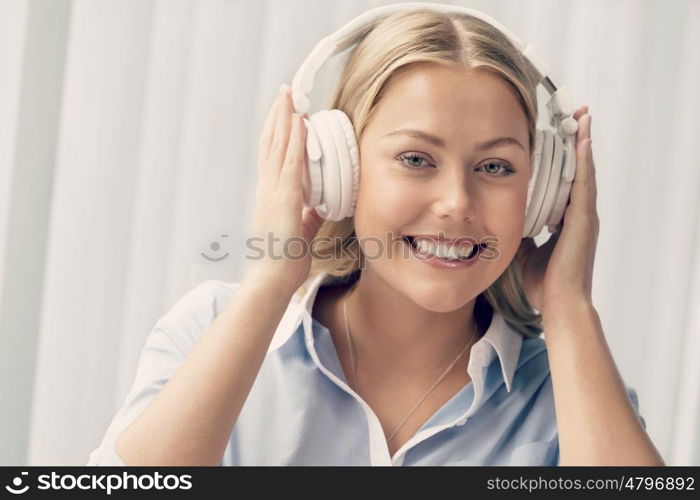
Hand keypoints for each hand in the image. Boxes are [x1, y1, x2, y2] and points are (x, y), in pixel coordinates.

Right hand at [245, 84, 324, 291]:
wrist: (273, 277)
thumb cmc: (284, 258)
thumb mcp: (300, 228)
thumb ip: (308, 212)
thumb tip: (320, 203)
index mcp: (270, 194)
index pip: (271, 154)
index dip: (276, 130)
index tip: (283, 112)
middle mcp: (267, 187)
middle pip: (270, 142)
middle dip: (278, 115)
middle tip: (284, 91)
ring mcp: (274, 190)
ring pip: (278, 145)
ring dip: (285, 118)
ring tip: (289, 95)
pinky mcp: (285, 197)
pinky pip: (290, 161)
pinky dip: (295, 139)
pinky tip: (300, 122)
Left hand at [515, 106, 597, 315]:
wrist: (558, 305)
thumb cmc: (543, 284)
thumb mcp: (524, 252)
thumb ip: (519, 233)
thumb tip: (501, 221)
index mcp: (566, 221)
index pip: (565, 182)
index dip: (564, 159)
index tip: (559, 136)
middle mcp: (579, 215)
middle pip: (577, 170)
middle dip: (575, 143)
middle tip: (575, 115)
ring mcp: (584, 216)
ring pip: (584, 171)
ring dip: (582, 143)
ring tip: (581, 117)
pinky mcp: (584, 220)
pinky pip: (584, 184)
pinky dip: (584, 161)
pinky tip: (583, 140)